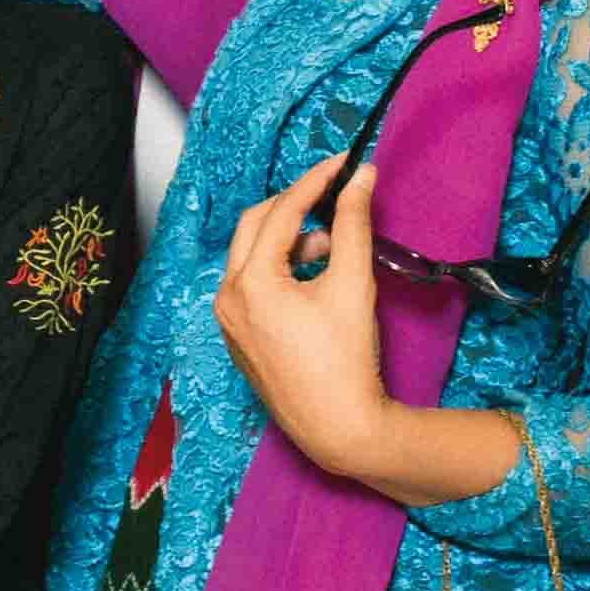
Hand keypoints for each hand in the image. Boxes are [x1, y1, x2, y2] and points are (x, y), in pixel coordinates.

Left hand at [215, 154, 403, 488]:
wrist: (338, 426)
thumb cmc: (346, 358)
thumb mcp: (352, 283)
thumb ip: (354, 223)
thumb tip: (361, 177)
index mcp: (251, 281)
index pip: (282, 211)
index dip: (315, 181)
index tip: (343, 163)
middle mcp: (228, 297)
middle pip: (256, 226)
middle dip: (295, 206)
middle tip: (332, 195)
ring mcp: (228, 321)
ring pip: (251, 257)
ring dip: (288, 240)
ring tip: (331, 249)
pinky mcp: (237, 338)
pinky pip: (251, 286)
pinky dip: (278, 270)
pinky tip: (313, 281)